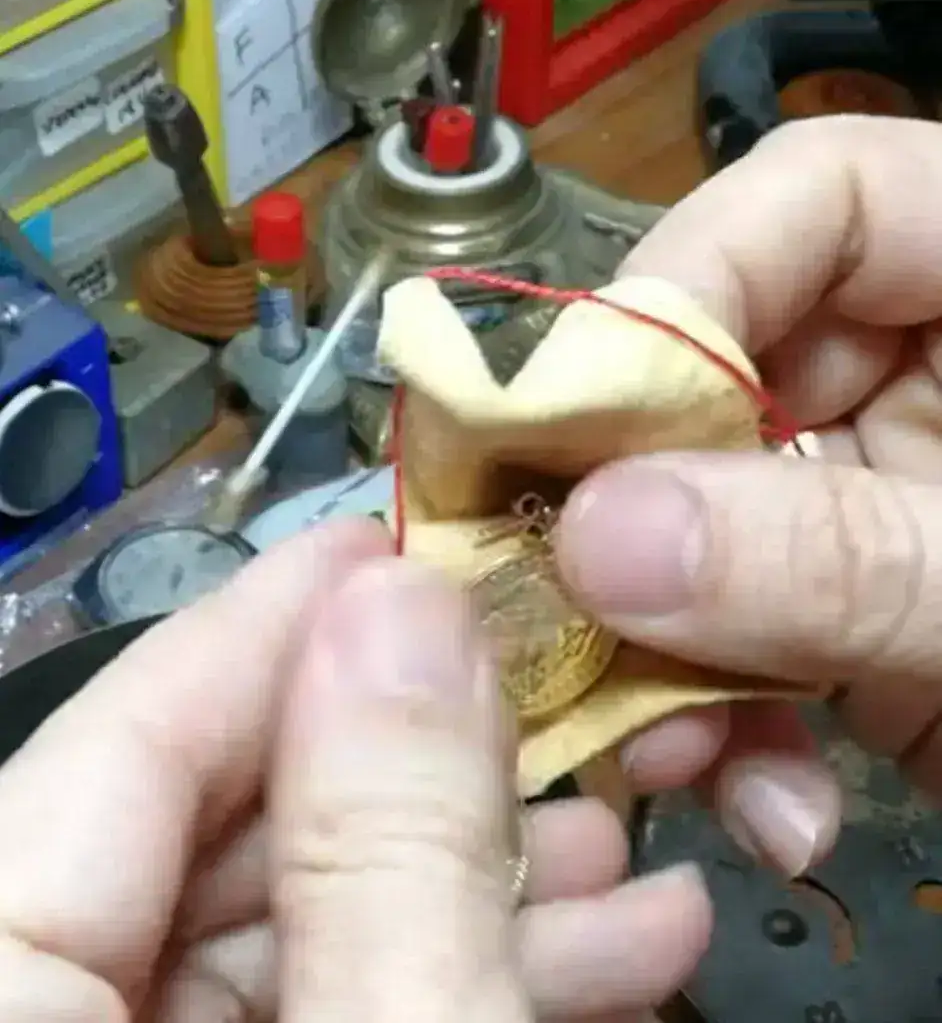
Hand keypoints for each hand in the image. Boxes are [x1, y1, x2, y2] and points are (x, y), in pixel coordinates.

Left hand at [0, 517, 708, 1020]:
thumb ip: (388, 848)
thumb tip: (406, 614)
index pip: (113, 744)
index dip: (270, 626)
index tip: (392, 544)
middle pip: (215, 836)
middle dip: (414, 766)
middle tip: (549, 693)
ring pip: (289, 936)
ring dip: (468, 882)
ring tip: (615, 844)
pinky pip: (321, 1017)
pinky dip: (450, 979)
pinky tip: (601, 952)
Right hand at [557, 115, 941, 876]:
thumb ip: (843, 558)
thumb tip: (599, 537)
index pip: (817, 202)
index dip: (688, 288)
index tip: (584, 423)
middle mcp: (922, 379)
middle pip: (724, 385)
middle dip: (646, 517)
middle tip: (569, 601)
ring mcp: (877, 501)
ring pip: (708, 534)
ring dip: (675, 654)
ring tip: (667, 750)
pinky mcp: (856, 614)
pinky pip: (748, 638)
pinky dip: (735, 725)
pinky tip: (767, 805)